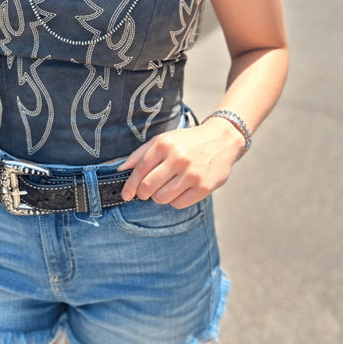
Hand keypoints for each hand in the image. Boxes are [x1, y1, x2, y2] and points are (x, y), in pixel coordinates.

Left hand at [118, 118, 245, 207]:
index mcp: (165, 144)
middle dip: (143, 194)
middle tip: (146, 193)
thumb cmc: (188, 142)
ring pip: (162, 198)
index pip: (139, 170)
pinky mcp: (204, 187)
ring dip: (159, 197)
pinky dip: (175, 200)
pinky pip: (178, 204)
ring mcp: (192, 173)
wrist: (222, 140)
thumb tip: (121, 169)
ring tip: (166, 188)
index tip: (126, 194)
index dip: (130, 186)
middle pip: (148, 187)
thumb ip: (140, 154)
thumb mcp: (163, 140)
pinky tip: (180, 190)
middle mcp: (178, 158)